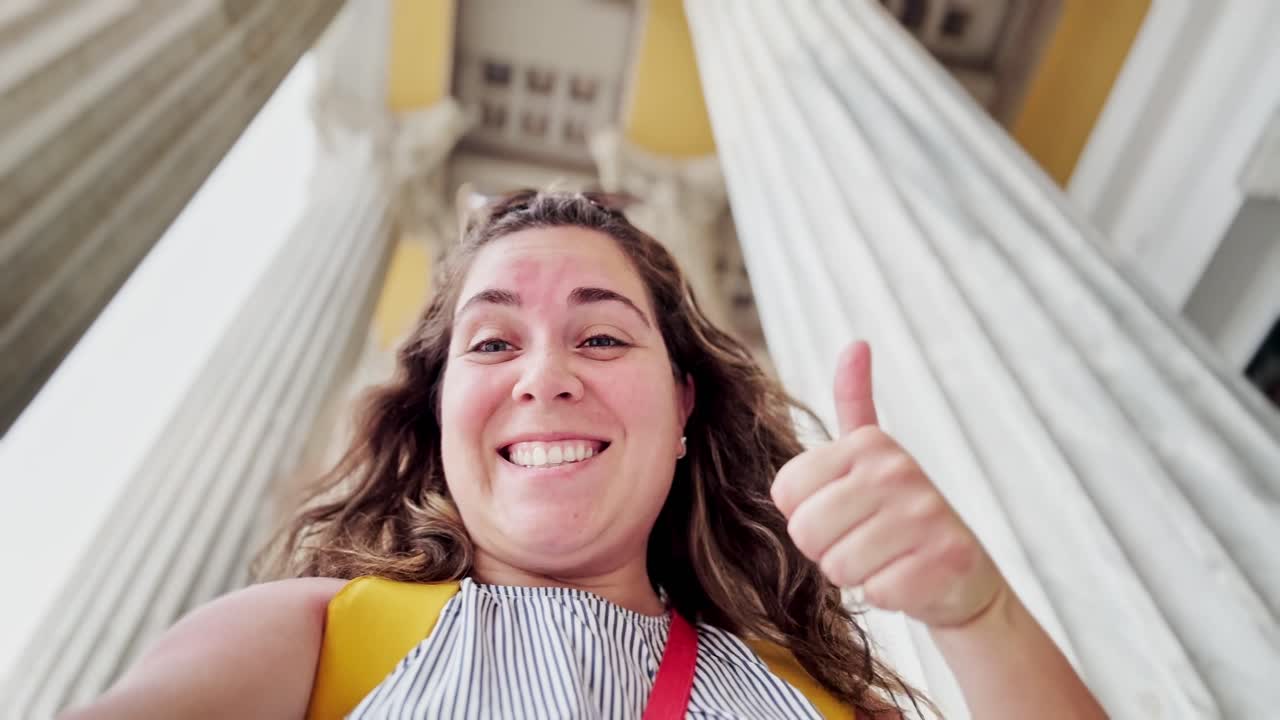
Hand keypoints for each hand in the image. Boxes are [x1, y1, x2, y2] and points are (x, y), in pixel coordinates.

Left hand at [771, 341, 1004, 627]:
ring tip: (885, 558)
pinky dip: (886, 595)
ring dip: (855, 574)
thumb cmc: (899, 516)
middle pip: (806, 532)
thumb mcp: (872, 456)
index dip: (802, 516)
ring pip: (838, 566)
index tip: (838, 512)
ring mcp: (926, 514)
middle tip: (861, 541)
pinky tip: (908, 577)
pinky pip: (876, 592)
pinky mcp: (945, 560)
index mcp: (869, 444)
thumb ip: (854, 402)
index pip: (785, 492)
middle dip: (825, 550)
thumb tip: (856, 343)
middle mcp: (899, 469)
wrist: (962, 576)